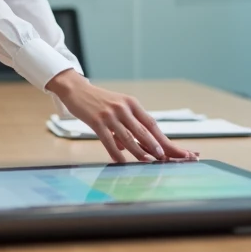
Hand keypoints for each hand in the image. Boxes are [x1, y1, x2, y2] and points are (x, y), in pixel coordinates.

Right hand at [46, 70, 199, 162]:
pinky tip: (121, 162)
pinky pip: (109, 140)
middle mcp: (123, 108)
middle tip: (167, 159)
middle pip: (144, 130)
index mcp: (131, 103)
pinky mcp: (96, 121)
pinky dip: (116, 153)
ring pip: (128, 137)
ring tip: (148, 161)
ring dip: (139, 151)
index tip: (174, 149)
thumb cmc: (98, 101)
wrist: (76, 89)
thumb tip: (126, 149)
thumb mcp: (116, 109)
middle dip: (157, 146)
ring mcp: (110, 114)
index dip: (163, 138)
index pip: (151, 124)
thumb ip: (125, 127)